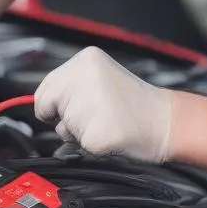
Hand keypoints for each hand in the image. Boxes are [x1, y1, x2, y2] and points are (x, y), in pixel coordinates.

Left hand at [34, 46, 176, 162]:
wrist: (167, 121)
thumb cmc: (133, 103)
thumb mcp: (99, 77)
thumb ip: (70, 84)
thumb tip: (39, 101)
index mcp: (86, 60)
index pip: (45, 87)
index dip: (53, 103)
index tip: (73, 105)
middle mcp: (85, 78)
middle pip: (46, 107)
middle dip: (63, 117)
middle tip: (93, 115)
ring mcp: (91, 106)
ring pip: (62, 129)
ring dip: (79, 133)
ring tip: (106, 122)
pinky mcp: (98, 133)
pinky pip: (80, 146)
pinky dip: (93, 147)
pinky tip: (112, 135)